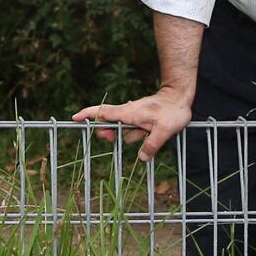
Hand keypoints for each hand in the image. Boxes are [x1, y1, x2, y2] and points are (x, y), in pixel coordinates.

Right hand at [71, 87, 192, 161]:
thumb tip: (142, 158)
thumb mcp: (164, 130)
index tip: (75, 118)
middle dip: (109, 133)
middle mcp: (128, 113)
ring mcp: (134, 117)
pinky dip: (140, 134)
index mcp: (129, 113)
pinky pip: (134, 131)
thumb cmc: (172, 110)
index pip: (103, 112)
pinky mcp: (140, 120)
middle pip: (109, 124)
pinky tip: (152, 132)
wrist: (180, 98)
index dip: (88, 114)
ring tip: (150, 130)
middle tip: (112, 139)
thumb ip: (152, 144)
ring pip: (126, 132)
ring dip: (134, 135)